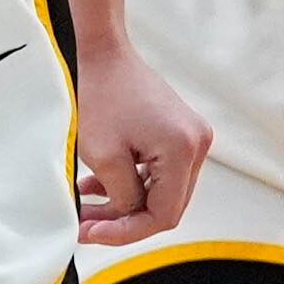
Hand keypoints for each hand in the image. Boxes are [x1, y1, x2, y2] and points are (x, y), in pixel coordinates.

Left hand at [72, 37, 210, 245]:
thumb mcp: (104, 156)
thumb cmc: (96, 94)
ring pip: (160, 191)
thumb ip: (123, 197)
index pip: (164, 215)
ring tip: (85, 207)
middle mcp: (198, 144)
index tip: (90, 234)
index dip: (126, 232)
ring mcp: (191, 136)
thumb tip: (127, 219)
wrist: (98, 49)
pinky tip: (96, 187)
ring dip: (124, 203)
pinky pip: (158, 171)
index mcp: (184, 150)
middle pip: (166, 205)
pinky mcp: (178, 131)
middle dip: (123, 221)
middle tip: (85, 227)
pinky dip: (130, 183)